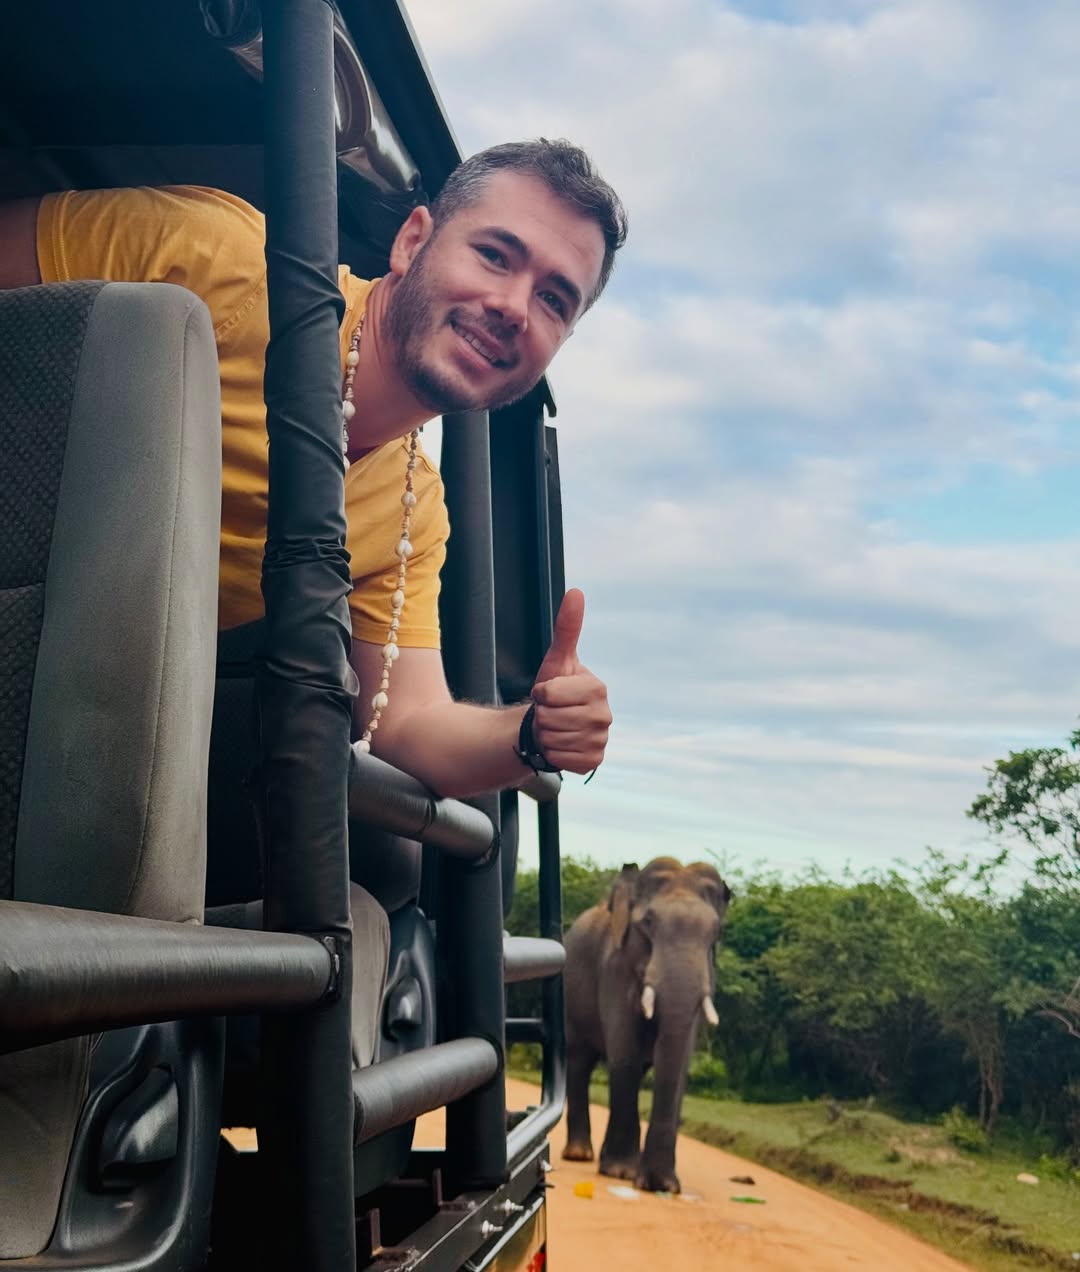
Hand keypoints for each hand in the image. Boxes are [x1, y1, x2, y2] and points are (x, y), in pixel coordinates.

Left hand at [530, 588, 611, 773]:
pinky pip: (560, 759)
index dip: (540, 694)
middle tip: (550, 712)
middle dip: (542, 716)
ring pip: (553, 740)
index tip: (546, 693)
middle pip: (550, 718)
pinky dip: (553, 754)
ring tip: (554, 727)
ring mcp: (601, 740)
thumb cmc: (553, 690)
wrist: (551, 723)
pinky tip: (560, 744)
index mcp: (598, 688)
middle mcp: (605, 715)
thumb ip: (567, 628)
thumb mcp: (557, 660)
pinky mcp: (594, 762)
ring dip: (545, 735)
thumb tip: (576, 592)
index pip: (549, 695)